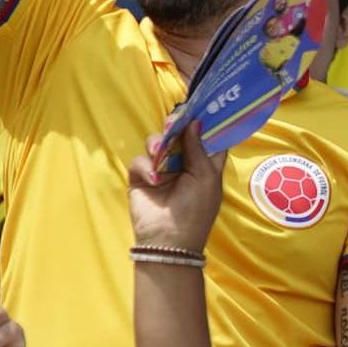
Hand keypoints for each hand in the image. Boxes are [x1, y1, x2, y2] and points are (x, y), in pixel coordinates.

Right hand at [127, 115, 225, 253]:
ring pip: (156, 144)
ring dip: (157, 144)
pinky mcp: (140, 178)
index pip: (207, 138)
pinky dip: (145, 167)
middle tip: (175, 119)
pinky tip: (153, 180)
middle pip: (179, 136)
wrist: (168, 240)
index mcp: (205, 165)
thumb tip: (194, 121)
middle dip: (177, 126)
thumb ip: (198, 148)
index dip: (206, 123)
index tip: (204, 106)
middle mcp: (183, 164)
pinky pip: (139, 161)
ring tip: (158, 153)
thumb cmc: (196, 210)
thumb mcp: (205, 178)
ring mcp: (161, 170)